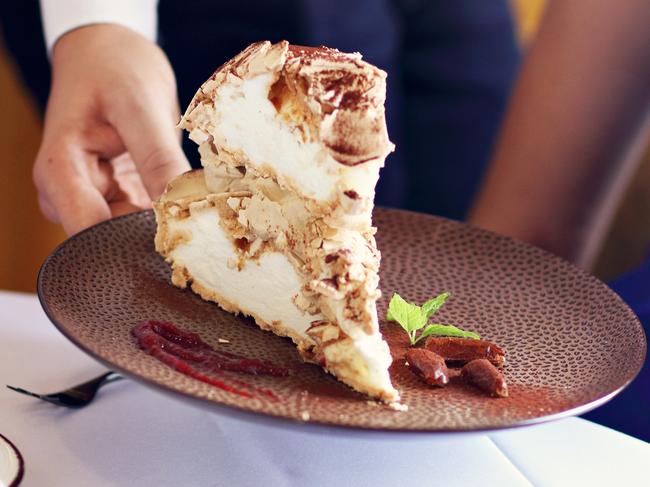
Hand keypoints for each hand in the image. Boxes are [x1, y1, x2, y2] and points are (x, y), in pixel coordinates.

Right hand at [33, 24, 189, 234]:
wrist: (107, 53)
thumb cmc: (114, 68)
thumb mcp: (138, 105)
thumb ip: (156, 157)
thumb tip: (180, 207)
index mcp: (60, 173)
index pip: (92, 233)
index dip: (137, 241)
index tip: (182, 235)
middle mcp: (68, 195)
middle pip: (112, 239)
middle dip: (156, 234)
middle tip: (202, 222)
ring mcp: (92, 198)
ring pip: (131, 233)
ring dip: (165, 225)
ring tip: (199, 206)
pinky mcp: (115, 197)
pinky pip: (143, 219)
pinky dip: (167, 214)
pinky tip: (190, 202)